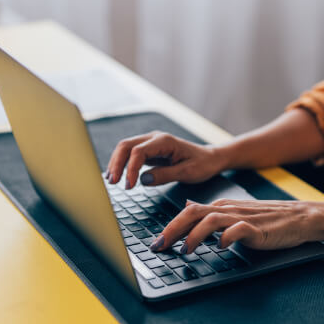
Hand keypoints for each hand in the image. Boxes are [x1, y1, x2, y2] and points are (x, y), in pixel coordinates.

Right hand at [105, 131, 226, 188]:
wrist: (211, 158)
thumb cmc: (203, 164)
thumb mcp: (187, 173)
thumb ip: (165, 175)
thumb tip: (142, 180)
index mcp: (165, 141)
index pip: (138, 151)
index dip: (130, 168)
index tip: (128, 185)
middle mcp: (155, 138)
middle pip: (126, 146)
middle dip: (117, 163)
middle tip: (113, 183)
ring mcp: (151, 143)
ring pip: (126, 148)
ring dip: (117, 163)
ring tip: (112, 181)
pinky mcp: (150, 150)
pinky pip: (131, 154)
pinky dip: (123, 164)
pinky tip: (118, 175)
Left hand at [150, 198, 319, 253]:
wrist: (298, 217)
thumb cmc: (266, 219)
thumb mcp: (233, 213)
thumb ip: (210, 212)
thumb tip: (187, 207)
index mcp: (221, 207)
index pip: (188, 213)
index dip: (169, 227)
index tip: (155, 244)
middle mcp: (228, 209)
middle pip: (194, 213)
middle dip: (173, 229)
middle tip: (159, 246)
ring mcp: (242, 218)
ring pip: (211, 220)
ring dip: (195, 236)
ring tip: (186, 251)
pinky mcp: (257, 229)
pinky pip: (238, 230)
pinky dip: (226, 238)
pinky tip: (220, 248)